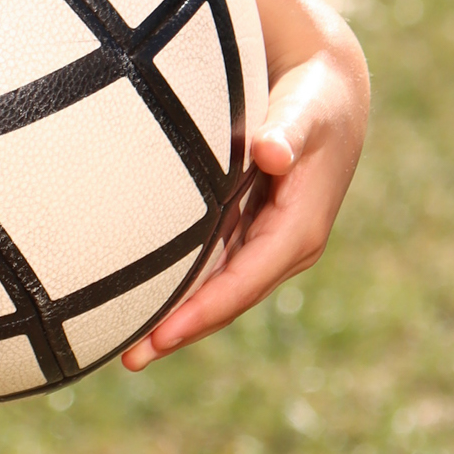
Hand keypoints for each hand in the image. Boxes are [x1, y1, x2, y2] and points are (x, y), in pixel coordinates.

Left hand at [124, 28, 369, 368]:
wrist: (329, 94)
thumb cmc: (315, 100)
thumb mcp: (305, 112)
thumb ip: (287, 132)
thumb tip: (272, 153)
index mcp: (299, 230)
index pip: (242, 283)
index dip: (201, 313)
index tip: (160, 336)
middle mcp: (284, 247)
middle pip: (225, 301)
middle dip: (180, 330)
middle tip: (129, 358)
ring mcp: (265, 243)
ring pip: (215, 292)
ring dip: (174, 320)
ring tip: (124, 348)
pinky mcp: (248, 231)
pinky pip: (210, 271)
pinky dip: (179, 291)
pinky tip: (140, 304)